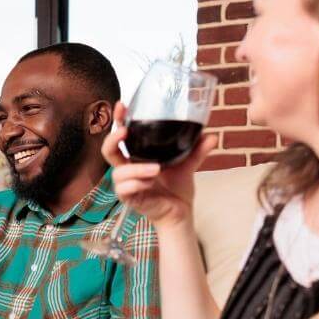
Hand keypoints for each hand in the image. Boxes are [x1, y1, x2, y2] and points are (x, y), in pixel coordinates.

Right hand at [103, 102, 217, 231]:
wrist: (180, 212)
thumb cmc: (177, 188)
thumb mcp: (188, 165)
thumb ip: (197, 150)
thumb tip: (211, 136)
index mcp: (137, 156)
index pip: (122, 136)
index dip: (119, 120)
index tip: (122, 105)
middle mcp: (128, 168)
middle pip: (108, 151)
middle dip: (113, 139)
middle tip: (125, 132)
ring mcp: (126, 184)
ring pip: (118, 172)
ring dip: (136, 169)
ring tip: (156, 169)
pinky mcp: (129, 198)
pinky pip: (124, 189)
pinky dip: (136, 184)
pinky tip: (150, 183)